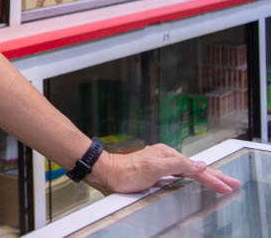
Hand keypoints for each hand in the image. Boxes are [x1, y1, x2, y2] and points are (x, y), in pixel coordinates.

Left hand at [86, 144, 240, 194]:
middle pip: (196, 168)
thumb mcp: (155, 168)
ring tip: (220, 181)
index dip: (213, 178)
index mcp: (168, 154)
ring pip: (189, 171)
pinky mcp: (156, 172)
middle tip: (232, 183)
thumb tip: (200, 164)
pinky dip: (192, 178)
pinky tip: (194, 179)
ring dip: (206, 177)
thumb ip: (178, 165)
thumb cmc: (127, 172)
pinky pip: (180, 175)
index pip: (196, 168)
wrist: (107, 173)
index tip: (228, 186)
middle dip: (215, 176)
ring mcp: (161, 164)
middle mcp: (166, 157)